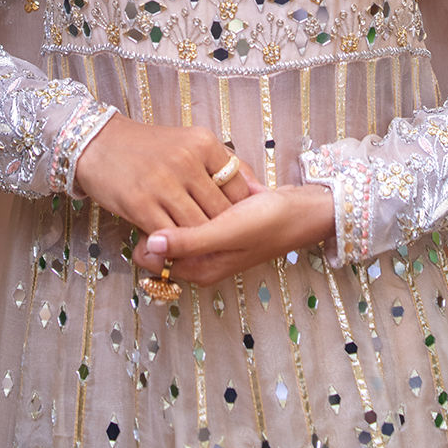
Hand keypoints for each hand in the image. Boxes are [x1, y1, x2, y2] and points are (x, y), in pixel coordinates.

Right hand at [74, 113, 255, 235]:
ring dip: (200, 243)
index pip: (238, 187)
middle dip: (223, 231)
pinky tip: (176, 248)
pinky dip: (175, 247)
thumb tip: (251, 189)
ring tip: (202, 251)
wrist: (98, 143)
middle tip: (223, 244)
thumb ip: (217, 164)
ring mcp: (164, 183)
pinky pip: (169, 236)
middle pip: (221, 211)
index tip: (238, 222)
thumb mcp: (187, 142)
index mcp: (203, 143)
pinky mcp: (141, 204)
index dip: (240, 210)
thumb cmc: (146, 147)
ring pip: (198, 228)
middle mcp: (187, 161)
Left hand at [131, 181, 335, 285]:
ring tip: (181, 180)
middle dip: (160, 212)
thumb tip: (148, 245)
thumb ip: (189, 241)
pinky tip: (197, 178)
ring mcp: (209, 240)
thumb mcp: (227, 232)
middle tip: (166, 186)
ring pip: (176, 221)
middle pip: (161, 238)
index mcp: (198, 269)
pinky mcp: (218, 222)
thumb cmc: (268, 223)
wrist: (302, 209)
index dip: (144, 231)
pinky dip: (191, 197)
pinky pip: (193, 211)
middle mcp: (200, 258)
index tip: (149, 202)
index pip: (150, 256)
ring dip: (175, 202)